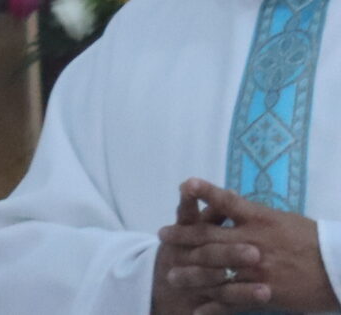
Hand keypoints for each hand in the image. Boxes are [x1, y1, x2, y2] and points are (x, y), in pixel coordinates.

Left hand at [162, 181, 338, 314]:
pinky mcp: (264, 292)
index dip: (203, 191)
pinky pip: (233, 300)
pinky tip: (198, 311)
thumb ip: (254, 216)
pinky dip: (214, 307)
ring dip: (190, 274)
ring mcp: (256, 269)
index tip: (184, 185)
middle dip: (183, 237)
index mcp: (259, 219)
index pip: (225, 200)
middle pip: (209, 237)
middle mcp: (252, 241)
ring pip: (215, 271)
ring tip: (171, 277)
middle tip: (163, 236)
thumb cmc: (312, 241)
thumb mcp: (283, 220)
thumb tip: (232, 206)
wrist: (338, 268)